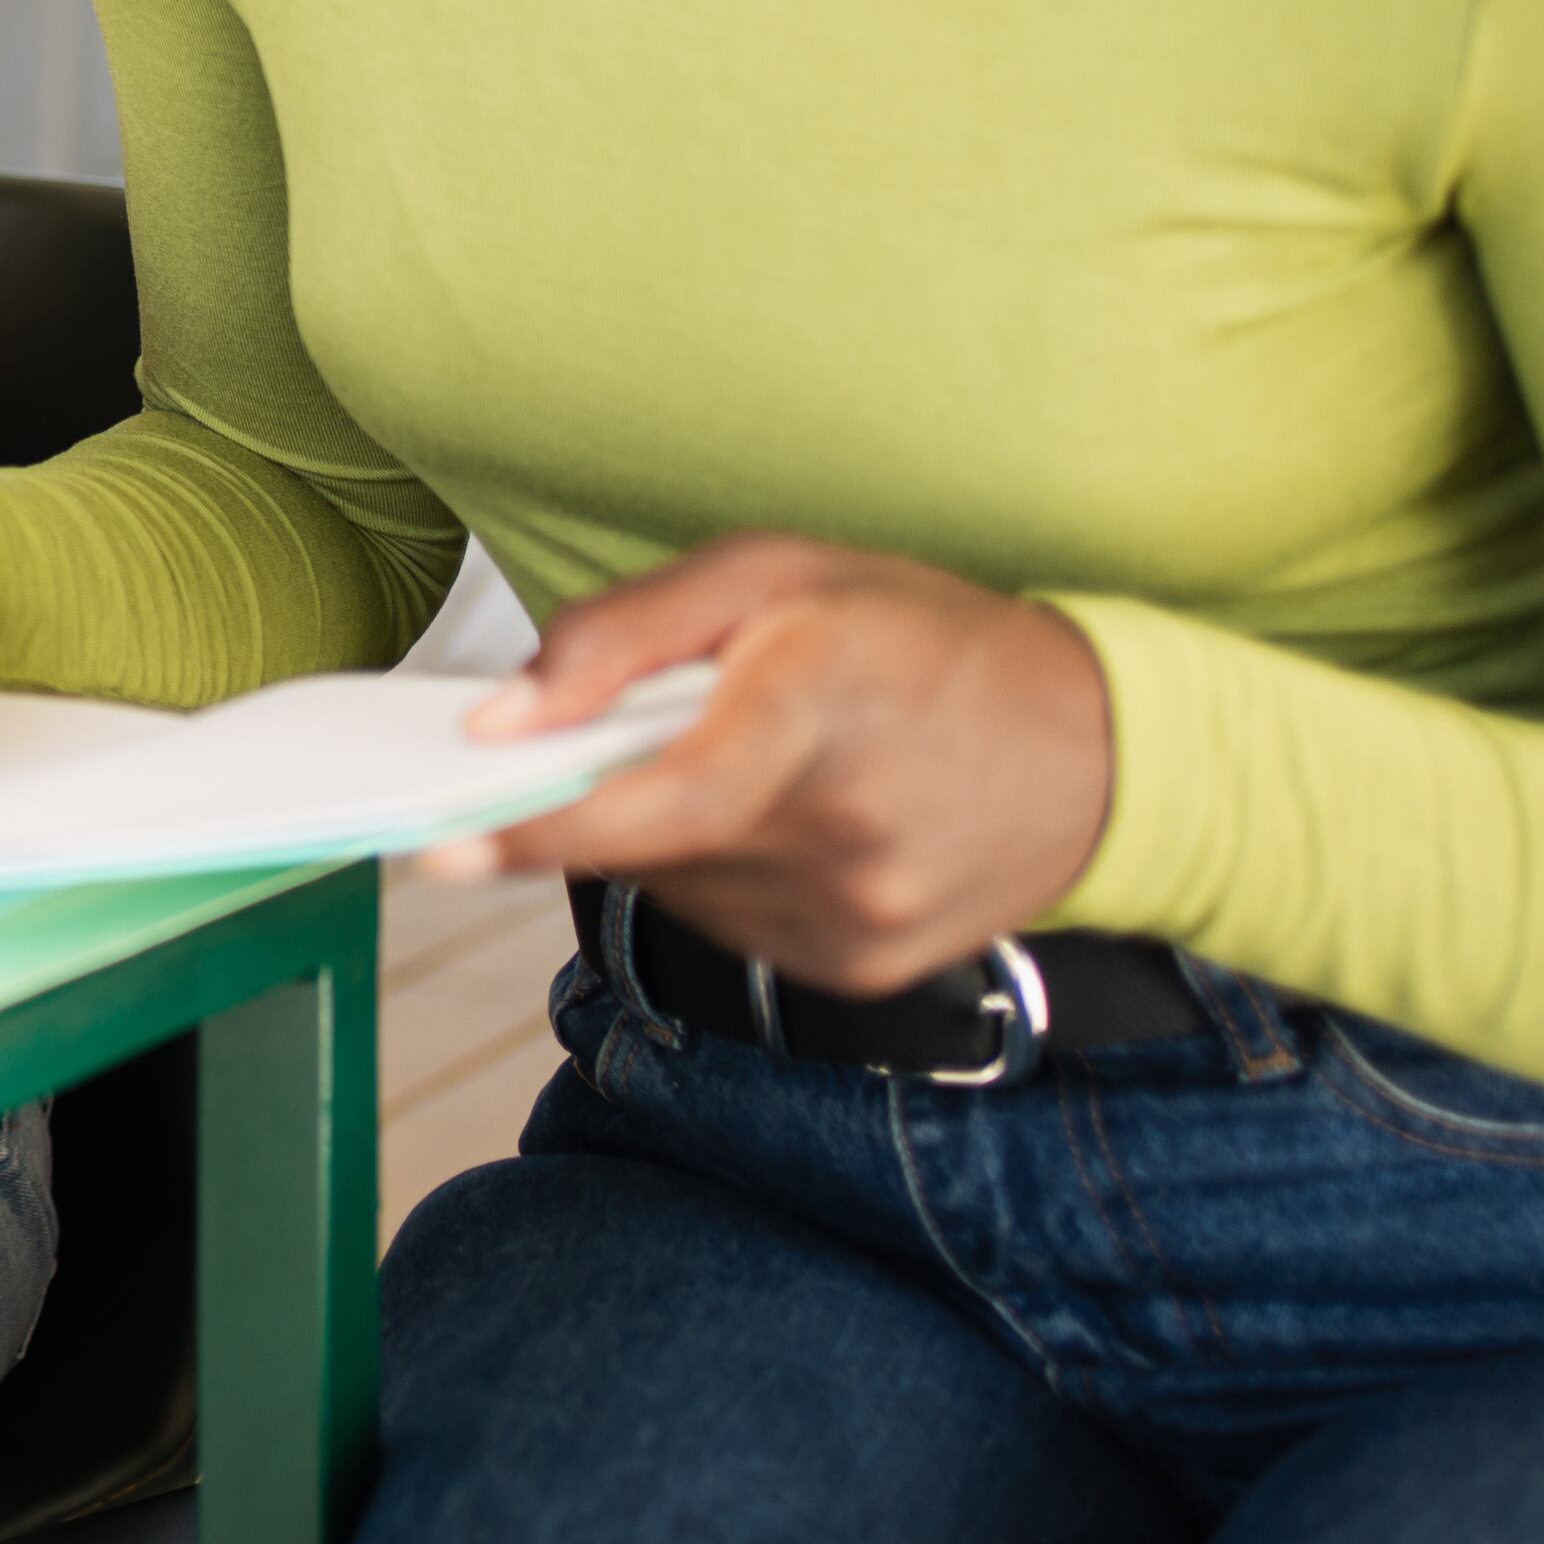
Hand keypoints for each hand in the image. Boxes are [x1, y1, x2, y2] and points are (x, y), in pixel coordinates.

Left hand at [429, 534, 1116, 996]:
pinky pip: (729, 928)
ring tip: (730, 763)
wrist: (1100, 753)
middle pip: (649, 843)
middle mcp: (847, 828)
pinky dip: (714, 876)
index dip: (544, 826)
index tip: (442, 844)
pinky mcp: (862, 971)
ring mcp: (860, 916)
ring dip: (658, 834)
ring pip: (677, 889)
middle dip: (588, 801)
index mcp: (825, 704)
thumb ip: (621, 636)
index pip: (662, 796)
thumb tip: (502, 719)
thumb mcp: (770, 573)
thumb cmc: (921, 639)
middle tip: (570, 754)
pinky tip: (773, 823)